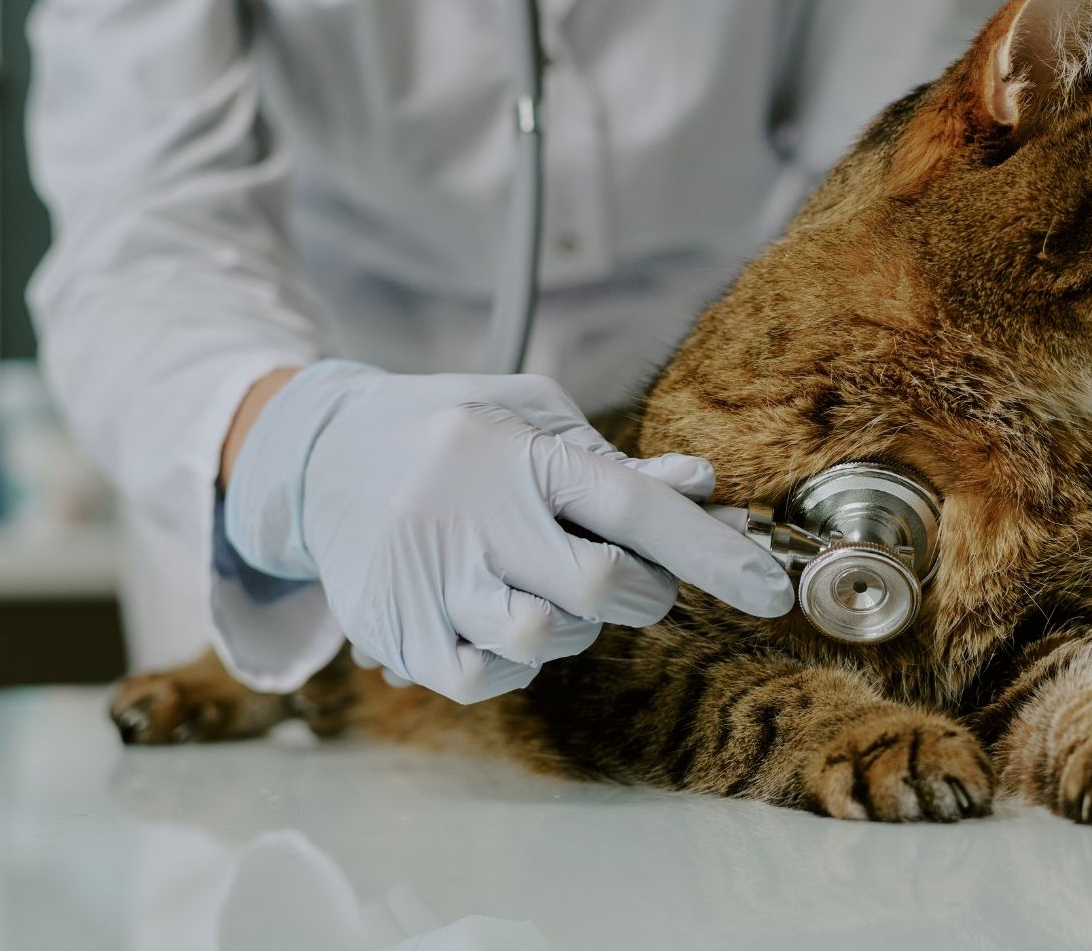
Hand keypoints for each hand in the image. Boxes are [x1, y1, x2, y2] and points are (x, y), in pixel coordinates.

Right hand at [224, 361, 792, 702]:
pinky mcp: (395, 631)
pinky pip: (486, 678)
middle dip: (643, 592)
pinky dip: (517, 662)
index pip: (632, 505)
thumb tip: (702, 490)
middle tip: (629, 576)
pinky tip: (501, 618)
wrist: (319, 454)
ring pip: (545, 640)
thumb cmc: (451, 431)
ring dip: (576, 627)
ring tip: (547, 587)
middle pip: (600, 586)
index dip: (710, 551)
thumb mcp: (530, 413)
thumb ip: (615, 460)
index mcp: (515, 450)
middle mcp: (470, 514)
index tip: (771, 592)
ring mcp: (427, 578)